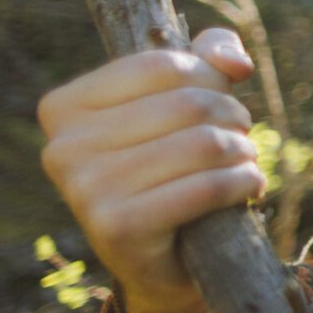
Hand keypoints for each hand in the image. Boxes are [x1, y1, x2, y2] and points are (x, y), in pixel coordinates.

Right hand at [37, 28, 262, 312]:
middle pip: (188, 104)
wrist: (164, 257)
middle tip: (240, 137)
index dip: (210, 78)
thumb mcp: (186, 95)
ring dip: (243, 151)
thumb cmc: (173, 163)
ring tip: (244, 161)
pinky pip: (206, 188)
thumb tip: (235, 64)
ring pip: (203, 144)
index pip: (162, 66)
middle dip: (233, 116)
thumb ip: (210, 55)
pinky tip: (249, 186)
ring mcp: (84, 191)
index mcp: (64, 107)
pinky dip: (243, 182)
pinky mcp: (117, 228)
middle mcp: (63, 148)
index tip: (221, 98)